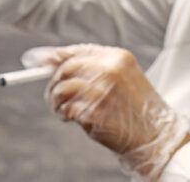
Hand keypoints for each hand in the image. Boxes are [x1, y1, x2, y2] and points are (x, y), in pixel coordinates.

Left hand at [23, 44, 189, 180]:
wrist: (157, 137)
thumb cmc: (137, 109)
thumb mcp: (123, 78)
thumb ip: (93, 67)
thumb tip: (50, 61)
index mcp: (117, 57)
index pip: (76, 52)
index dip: (52, 56)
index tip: (32, 60)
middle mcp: (108, 70)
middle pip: (64, 68)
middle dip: (53, 82)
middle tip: (52, 96)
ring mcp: (101, 91)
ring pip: (61, 89)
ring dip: (56, 101)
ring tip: (63, 110)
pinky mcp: (94, 112)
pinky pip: (67, 110)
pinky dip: (65, 115)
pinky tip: (73, 120)